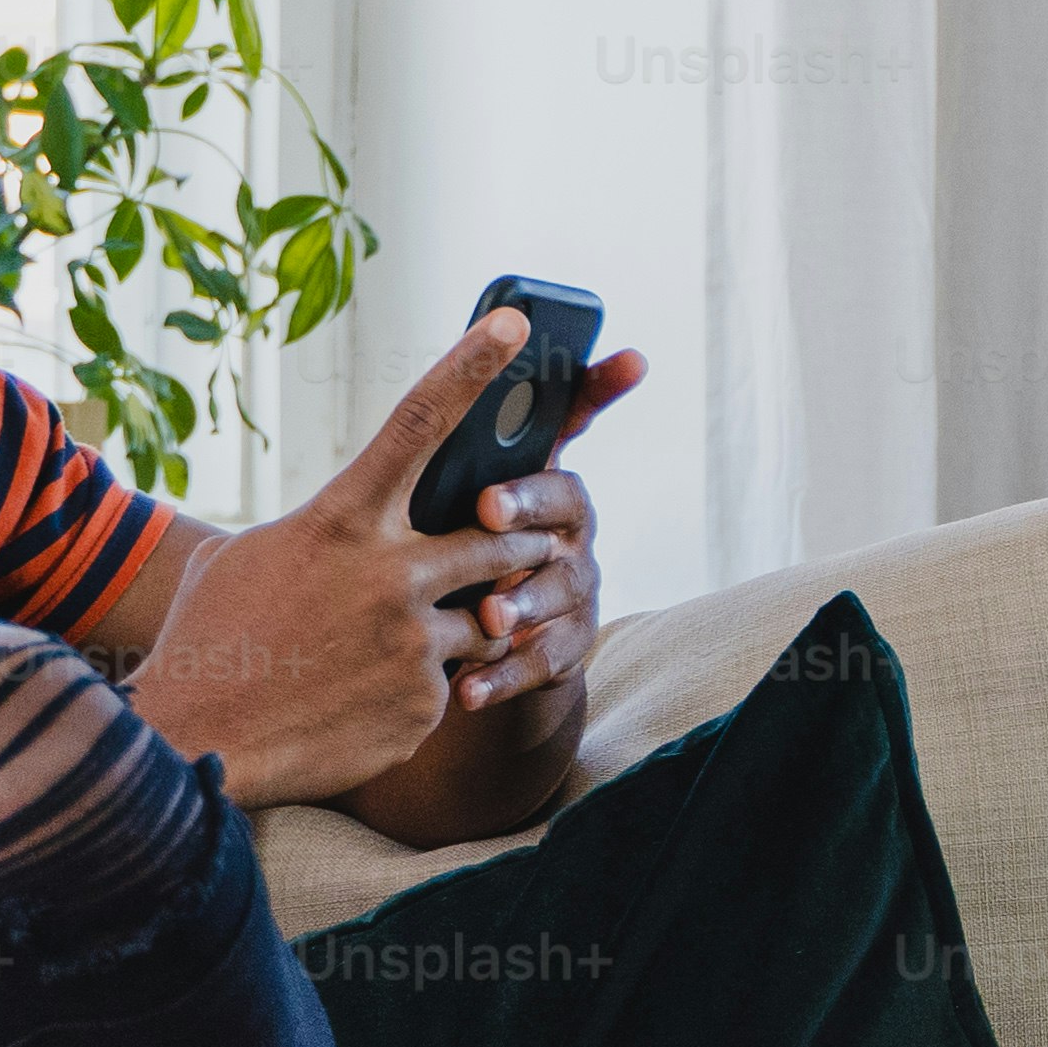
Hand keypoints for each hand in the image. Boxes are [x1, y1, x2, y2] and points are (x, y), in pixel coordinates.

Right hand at [118, 311, 628, 810]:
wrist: (193, 742)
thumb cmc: (211, 640)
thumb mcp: (248, 559)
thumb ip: (318, 530)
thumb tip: (350, 522)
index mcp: (340, 520)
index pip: (418, 422)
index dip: (470, 366)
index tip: (514, 323)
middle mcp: (388, 573)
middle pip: (496, 537)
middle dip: (510, 546)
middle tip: (510, 552)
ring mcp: (411, 641)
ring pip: (483, 619)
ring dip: (460, 630)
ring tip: (389, 653)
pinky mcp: (422, 703)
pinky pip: (449, 685)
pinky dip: (419, 692)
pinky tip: (363, 706)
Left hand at [410, 340, 647, 736]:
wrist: (466, 655)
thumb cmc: (437, 560)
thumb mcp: (434, 506)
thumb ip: (437, 466)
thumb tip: (416, 407)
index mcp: (533, 474)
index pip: (575, 418)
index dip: (604, 385)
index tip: (631, 358)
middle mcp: (565, 523)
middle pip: (565, 500)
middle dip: (528, 502)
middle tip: (487, 509)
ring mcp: (573, 583)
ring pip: (560, 584)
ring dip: (523, 598)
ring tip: (488, 618)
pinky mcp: (567, 643)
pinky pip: (547, 657)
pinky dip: (505, 675)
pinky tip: (469, 688)